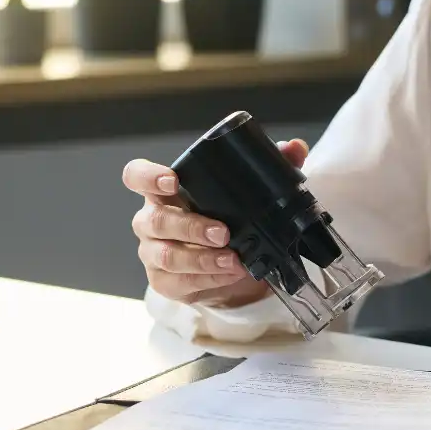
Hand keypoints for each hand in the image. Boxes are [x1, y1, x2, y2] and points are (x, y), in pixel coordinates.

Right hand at [123, 139, 309, 307]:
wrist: (228, 264)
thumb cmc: (226, 220)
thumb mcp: (248, 192)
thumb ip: (269, 165)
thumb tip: (293, 148)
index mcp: (164, 191)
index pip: (137, 176)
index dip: (148, 176)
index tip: (172, 181)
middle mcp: (152, 220)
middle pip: (155, 220)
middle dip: (190, 226)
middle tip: (223, 232)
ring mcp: (153, 252)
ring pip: (166, 255)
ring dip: (202, 258)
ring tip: (233, 260)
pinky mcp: (164, 281)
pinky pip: (178, 282)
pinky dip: (208, 279)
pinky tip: (229, 275)